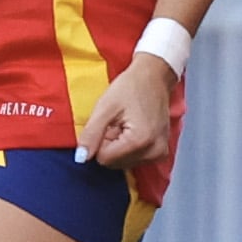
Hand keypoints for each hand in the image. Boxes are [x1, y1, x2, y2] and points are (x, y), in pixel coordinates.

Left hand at [79, 50, 177, 171]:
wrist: (154, 77)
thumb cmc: (131, 87)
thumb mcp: (105, 107)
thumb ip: (91, 134)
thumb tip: (81, 158)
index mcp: (140, 141)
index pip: (104, 159)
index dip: (101, 141)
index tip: (109, 123)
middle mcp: (153, 152)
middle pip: (115, 163)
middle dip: (110, 145)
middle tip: (118, 123)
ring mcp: (159, 153)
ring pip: (124, 163)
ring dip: (119, 146)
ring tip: (126, 125)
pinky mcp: (161, 152)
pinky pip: (135, 159)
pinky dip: (130, 147)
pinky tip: (134, 130)